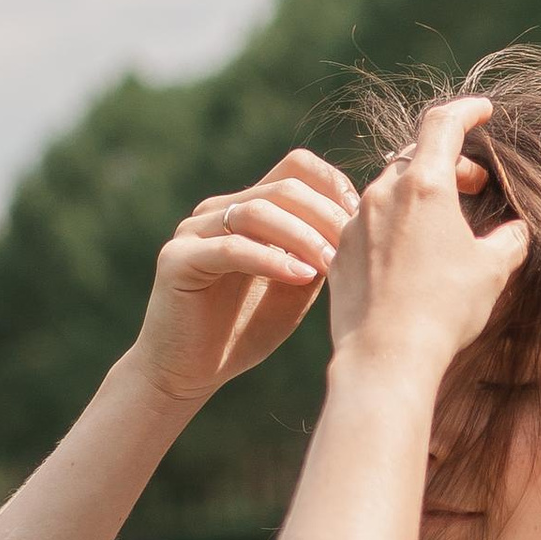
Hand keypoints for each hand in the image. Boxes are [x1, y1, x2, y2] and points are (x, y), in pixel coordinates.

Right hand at [129, 150, 361, 404]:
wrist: (189, 372)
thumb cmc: (244, 330)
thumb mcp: (296, 286)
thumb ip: (318, 253)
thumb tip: (362, 227)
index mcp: (247, 208)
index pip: (296, 167)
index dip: (333, 186)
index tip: (361, 220)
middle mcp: (218, 210)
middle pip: (283, 187)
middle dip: (325, 215)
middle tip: (353, 245)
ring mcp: (194, 231)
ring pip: (257, 211)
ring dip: (302, 235)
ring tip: (331, 264)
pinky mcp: (178, 260)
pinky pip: (230, 249)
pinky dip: (271, 260)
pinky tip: (301, 276)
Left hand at [324, 96, 529, 379]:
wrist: (386, 356)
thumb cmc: (444, 310)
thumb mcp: (493, 269)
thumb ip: (510, 238)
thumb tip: (516, 230)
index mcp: (424, 186)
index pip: (443, 123)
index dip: (467, 110)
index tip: (484, 111)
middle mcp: (383, 194)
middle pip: (416, 156)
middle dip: (450, 163)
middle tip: (477, 185)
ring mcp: (355, 221)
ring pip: (390, 190)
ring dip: (420, 195)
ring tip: (445, 224)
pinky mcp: (339, 250)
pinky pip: (370, 223)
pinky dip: (395, 224)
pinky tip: (412, 256)